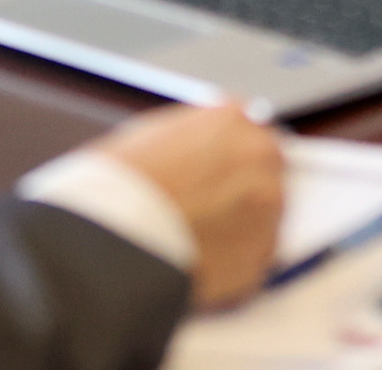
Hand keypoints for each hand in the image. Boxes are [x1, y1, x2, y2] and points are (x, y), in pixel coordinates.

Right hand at [92, 102, 285, 308]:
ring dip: (243, 223)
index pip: (254, 128)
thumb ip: (193, 135)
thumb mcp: (152, 134)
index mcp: (233, 120)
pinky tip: (201, 260)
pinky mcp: (261, 258)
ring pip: (268, 216)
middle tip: (210, 203)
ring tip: (198, 235)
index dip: (235, 151)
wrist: (112, 238)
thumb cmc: (119, 184)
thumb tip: (202, 146)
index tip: (225, 166)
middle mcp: (260, 159)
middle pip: (269, 168)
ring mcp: (267, 211)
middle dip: (246, 184)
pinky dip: (236, 261)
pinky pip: (256, 258)